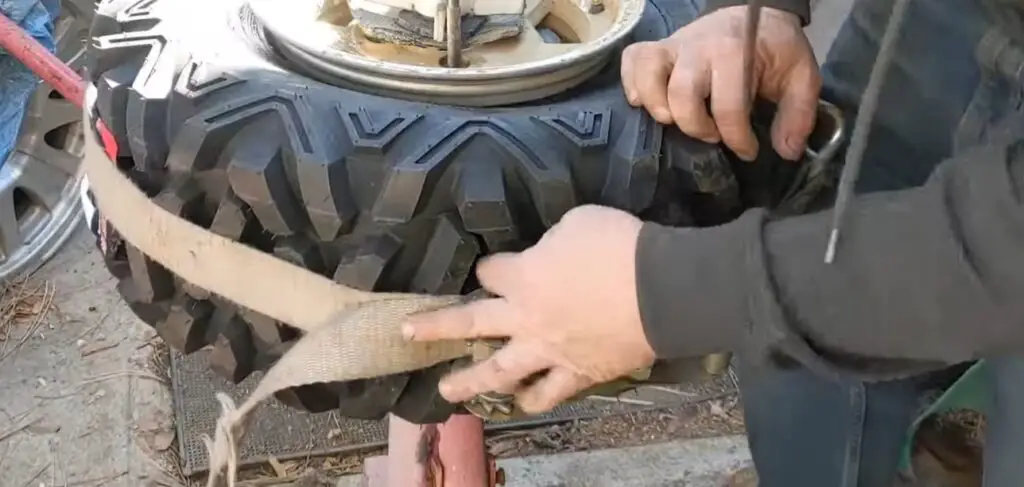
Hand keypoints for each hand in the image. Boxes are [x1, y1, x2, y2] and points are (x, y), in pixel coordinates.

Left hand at [403, 205, 655, 413]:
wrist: (660, 290)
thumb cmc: (617, 247)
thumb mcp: (578, 222)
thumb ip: (554, 238)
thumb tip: (551, 248)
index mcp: (523, 276)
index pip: (489, 272)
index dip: (488, 269)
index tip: (490, 268)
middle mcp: (525, 317)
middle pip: (470, 323)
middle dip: (435, 327)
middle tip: (406, 333)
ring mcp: (547, 350)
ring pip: (498, 372)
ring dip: (468, 381)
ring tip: (447, 390)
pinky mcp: (577, 373)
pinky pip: (548, 393)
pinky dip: (532, 399)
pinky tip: (521, 402)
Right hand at [621, 6, 820, 160]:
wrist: (755, 11)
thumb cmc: (776, 48)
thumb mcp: (802, 76)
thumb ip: (799, 114)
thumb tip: (787, 151)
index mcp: (735, 52)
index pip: (728, 106)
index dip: (737, 138)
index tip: (748, 150)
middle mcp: (698, 48)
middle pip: (681, 96)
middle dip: (697, 127)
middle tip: (714, 135)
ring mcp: (673, 46)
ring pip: (647, 77)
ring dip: (657, 108)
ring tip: (674, 121)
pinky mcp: (658, 49)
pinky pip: (632, 62)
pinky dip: (633, 85)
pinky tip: (648, 103)